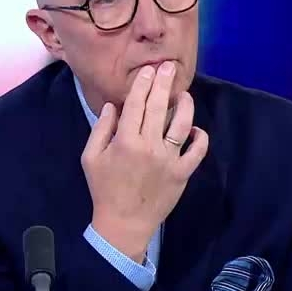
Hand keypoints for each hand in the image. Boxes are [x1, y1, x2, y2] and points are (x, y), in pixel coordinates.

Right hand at [81, 61, 209, 262]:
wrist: (124, 223)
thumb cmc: (104, 189)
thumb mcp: (91, 158)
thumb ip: (101, 129)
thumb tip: (113, 105)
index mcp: (125, 141)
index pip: (136, 104)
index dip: (143, 84)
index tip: (149, 70)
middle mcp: (149, 146)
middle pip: (160, 107)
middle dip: (164, 84)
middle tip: (169, 67)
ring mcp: (169, 159)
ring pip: (182, 125)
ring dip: (186, 106)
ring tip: (185, 94)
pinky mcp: (183, 173)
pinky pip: (197, 151)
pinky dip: (200, 137)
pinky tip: (196, 128)